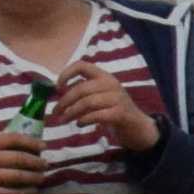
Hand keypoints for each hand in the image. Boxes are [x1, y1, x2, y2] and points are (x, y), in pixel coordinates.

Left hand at [42, 69, 160, 155]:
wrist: (137, 127)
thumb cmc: (113, 111)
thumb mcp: (100, 97)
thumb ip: (84, 93)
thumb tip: (58, 95)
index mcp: (104, 76)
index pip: (82, 65)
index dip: (66, 73)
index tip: (58, 87)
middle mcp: (111, 84)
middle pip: (81, 89)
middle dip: (64, 102)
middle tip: (55, 112)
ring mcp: (117, 98)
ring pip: (87, 102)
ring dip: (71, 113)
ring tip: (63, 121)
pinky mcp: (120, 113)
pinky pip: (97, 115)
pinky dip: (84, 120)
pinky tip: (79, 124)